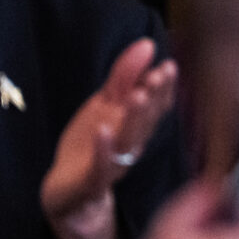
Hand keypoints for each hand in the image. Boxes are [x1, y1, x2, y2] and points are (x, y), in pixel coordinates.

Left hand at [41, 38, 178, 238]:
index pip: (156, 103)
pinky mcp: (90, 181)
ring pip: (128, 140)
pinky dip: (103, 150)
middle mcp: (131, 143)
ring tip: (137, 95)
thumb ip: (125, 74)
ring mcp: (113, 163)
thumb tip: (147, 43)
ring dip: (134, 118)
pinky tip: (103, 131)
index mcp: (137, 124)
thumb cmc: (91, 145)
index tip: (168, 66)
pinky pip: (99, 167)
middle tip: (157, 76)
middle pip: (145, 120)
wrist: (69, 194)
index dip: (164, 86)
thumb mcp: (105, 103)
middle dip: (153, 97)